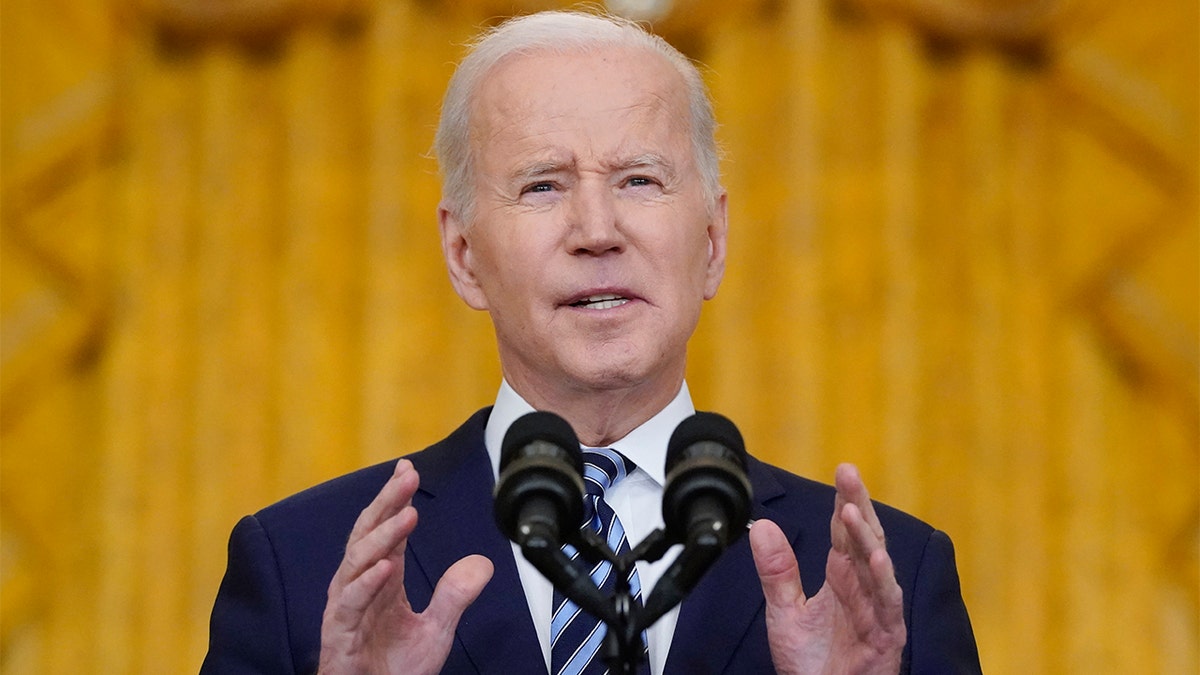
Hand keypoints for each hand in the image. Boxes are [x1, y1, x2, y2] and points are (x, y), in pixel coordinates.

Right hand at [318, 459, 493, 674]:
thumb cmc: (393, 670)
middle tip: (406, 477)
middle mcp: (358, 588)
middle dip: (386, 503)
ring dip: (382, 537)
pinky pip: (350, 605)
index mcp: (379, 580)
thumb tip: (482, 563)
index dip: (394, 499)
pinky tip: (386, 566)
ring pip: (357, 563)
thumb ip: (455, 595)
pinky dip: (367, 585)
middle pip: (367, 535)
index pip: (385, 531)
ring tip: (407, 515)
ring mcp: (345, 610)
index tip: (408, 470)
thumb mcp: (436, 630)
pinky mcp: (339, 636)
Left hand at [750, 464, 905, 674]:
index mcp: (841, 577)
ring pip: (876, 566)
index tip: (843, 470)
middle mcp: (862, 587)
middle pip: (863, 538)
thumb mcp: (784, 611)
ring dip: (865, 538)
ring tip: (852, 511)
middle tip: (849, 474)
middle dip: (858, 504)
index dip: (845, 499)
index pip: (845, 531)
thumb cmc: (812, 663)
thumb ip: (777, 571)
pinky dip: (882, 582)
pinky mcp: (886, 635)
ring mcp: (877, 609)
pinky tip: (875, 560)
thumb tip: (762, 527)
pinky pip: (887, 605)